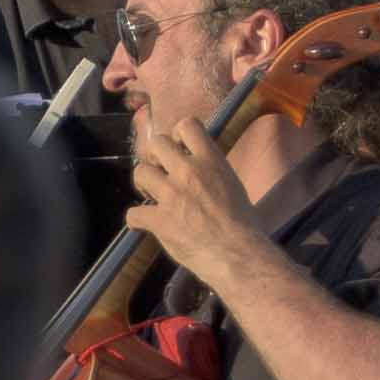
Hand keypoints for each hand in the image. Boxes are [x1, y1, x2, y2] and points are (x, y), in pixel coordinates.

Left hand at [123, 115, 266, 288]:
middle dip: (157, 156)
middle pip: (157, 143)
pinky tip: (145, 225)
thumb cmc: (245, 225)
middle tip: (163, 173)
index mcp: (211, 161)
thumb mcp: (233, 186)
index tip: (179, 148)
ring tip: (154, 196)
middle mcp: (188, 171)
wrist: (239, 254)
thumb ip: (213, 173)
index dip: (178, 135)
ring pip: (140, 171)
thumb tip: (202, 172)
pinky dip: (137, 220)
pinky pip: (133, 213)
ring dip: (144, 183)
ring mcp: (171, 194)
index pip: (187, 125)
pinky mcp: (159, 219)